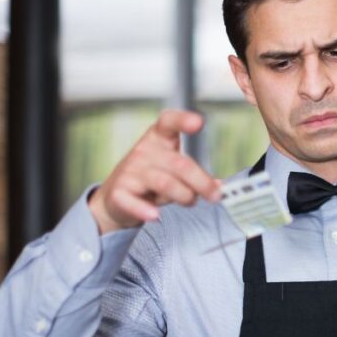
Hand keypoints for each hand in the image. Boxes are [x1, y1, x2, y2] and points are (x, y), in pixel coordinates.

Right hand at [88, 110, 220, 233]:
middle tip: (215, 196)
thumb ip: (197, 175)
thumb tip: (219, 186)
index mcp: (159, 139)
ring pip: (164, 183)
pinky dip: (145, 209)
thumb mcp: (174, 171)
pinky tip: (155, 215)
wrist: (116, 197)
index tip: (198, 122)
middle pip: (179, 163)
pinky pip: (133, 201)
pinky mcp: (119, 192)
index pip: (168, 123)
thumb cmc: (152, 179)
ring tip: (190, 202)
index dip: (182, 121)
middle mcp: (144, 151)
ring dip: (184, 196)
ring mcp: (130, 171)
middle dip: (202, 182)